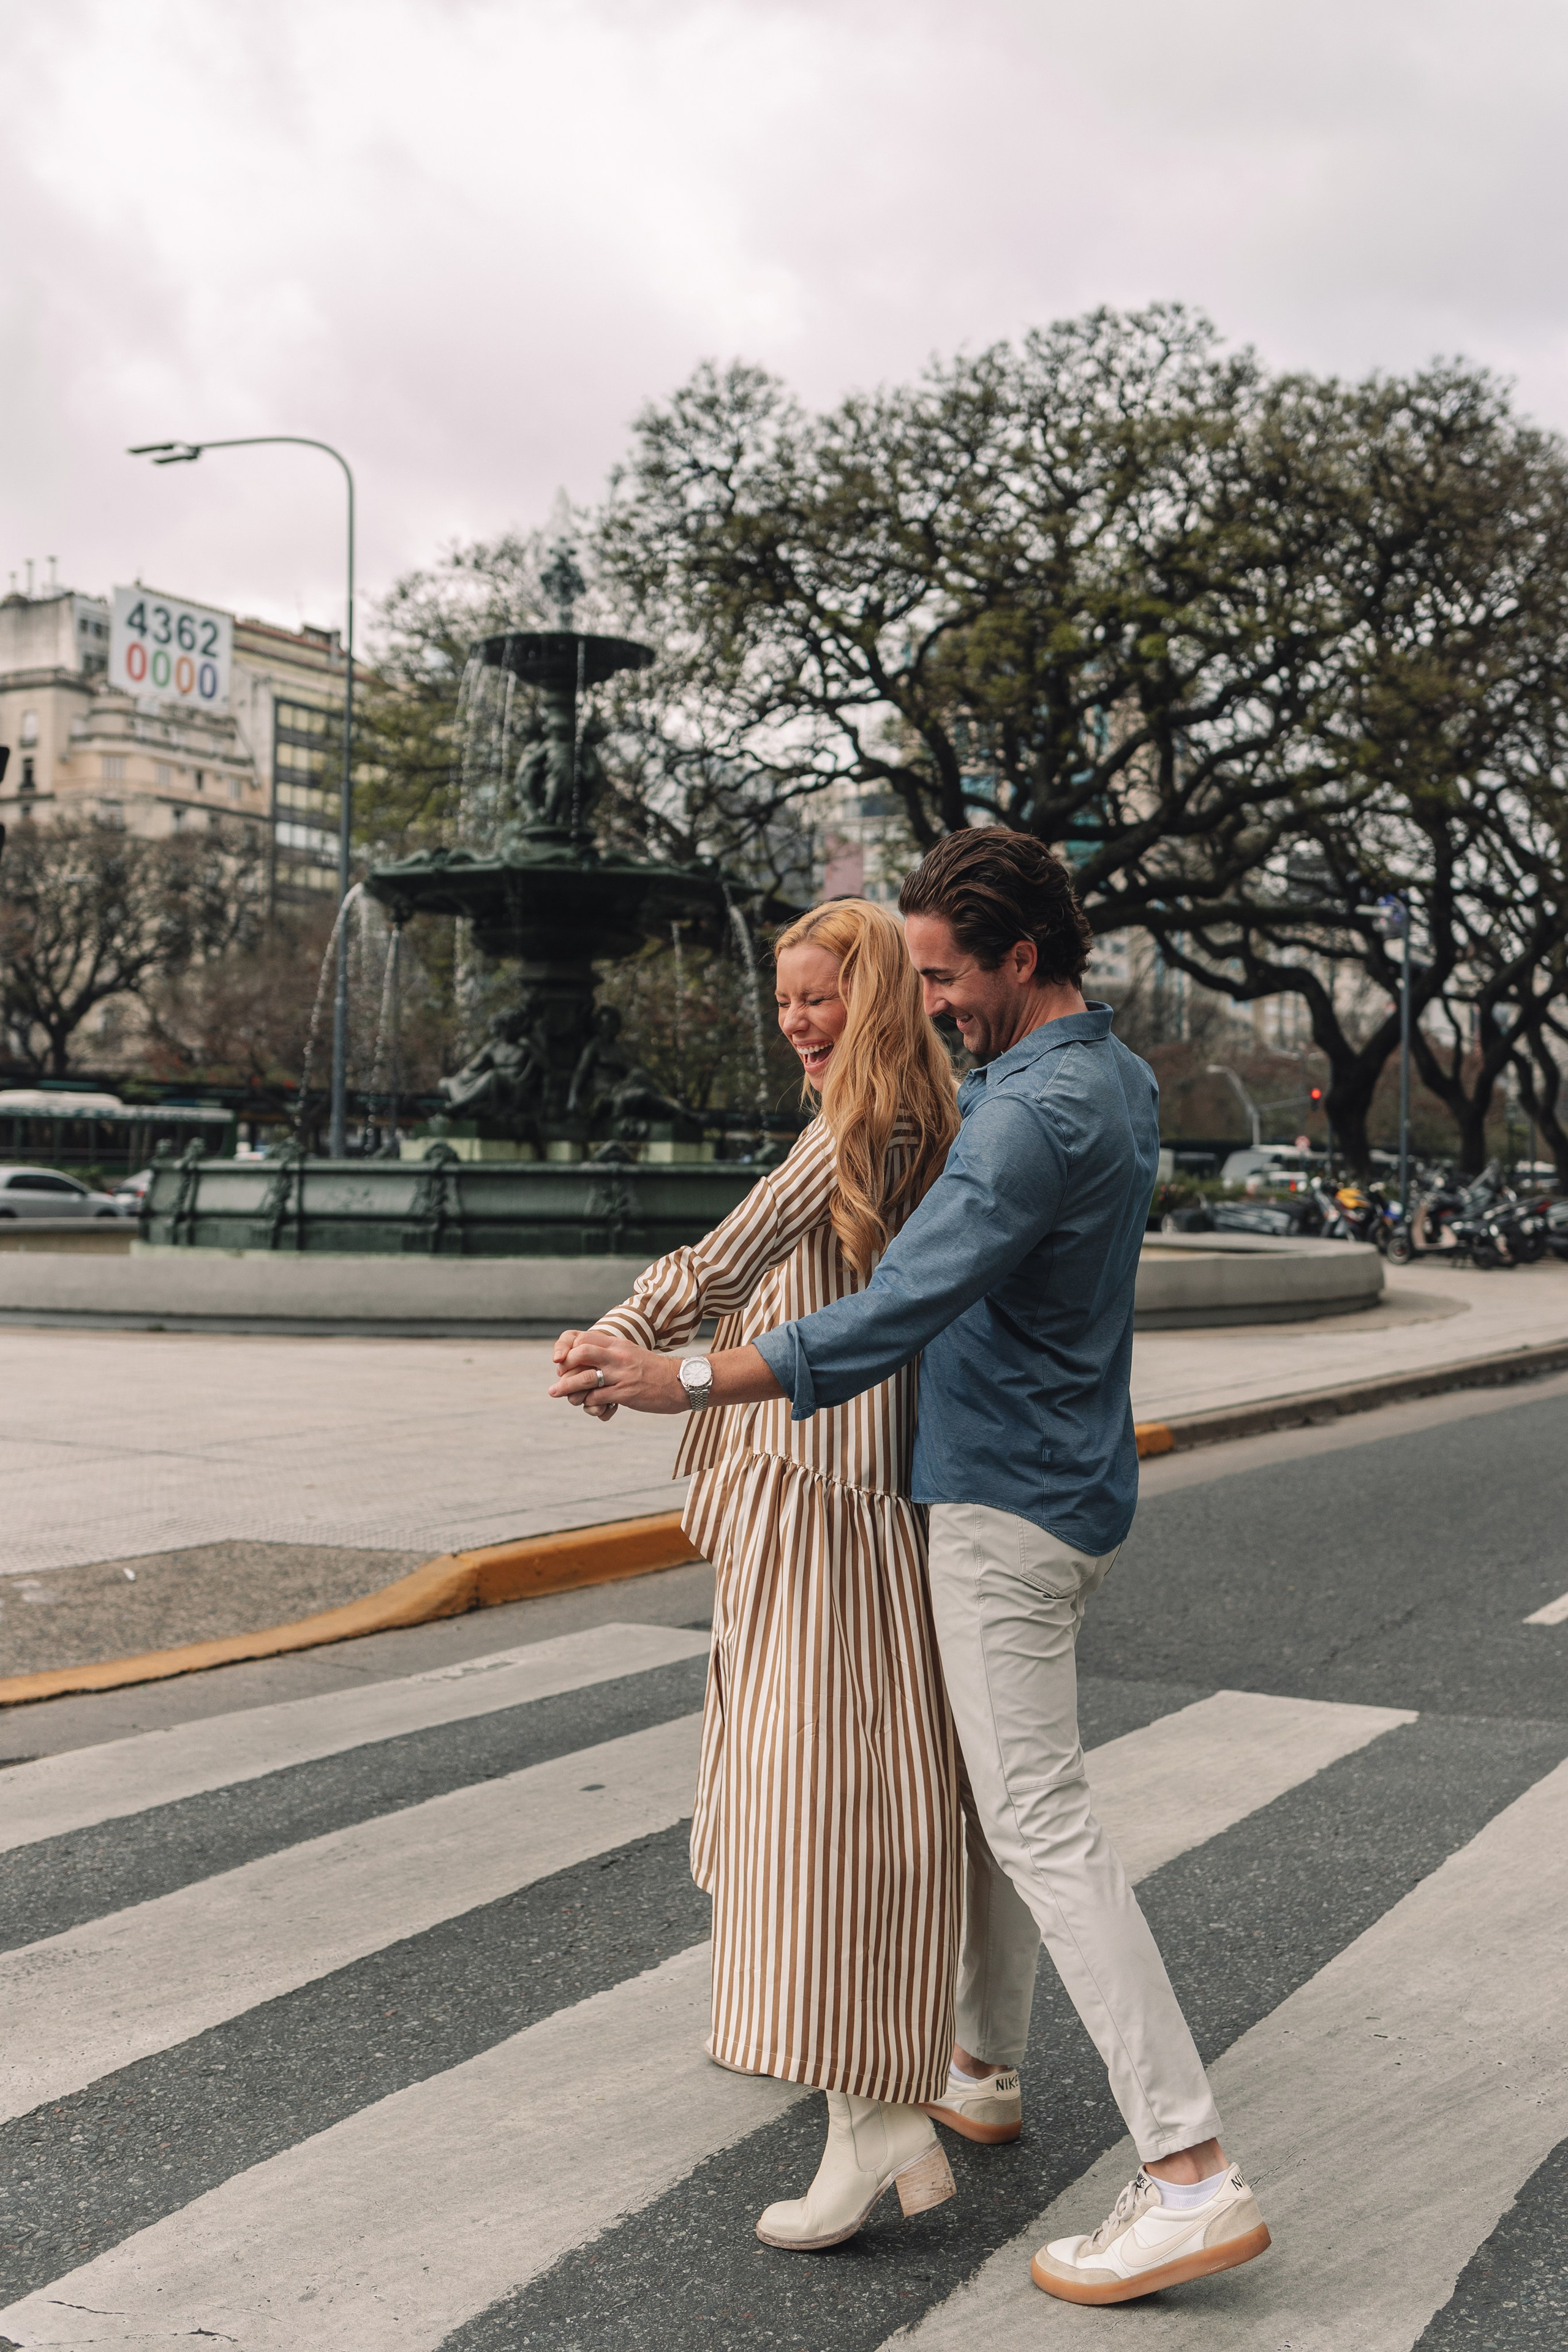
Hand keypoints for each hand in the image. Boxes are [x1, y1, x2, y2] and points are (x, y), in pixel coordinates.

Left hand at [548, 1328, 686, 1416]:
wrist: (681, 1382)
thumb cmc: (654, 1371)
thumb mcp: (631, 1354)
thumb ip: (611, 1353)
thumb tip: (587, 1357)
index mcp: (619, 1344)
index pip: (585, 1338)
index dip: (568, 1347)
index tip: (562, 1360)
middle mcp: (618, 1357)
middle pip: (581, 1352)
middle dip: (565, 1365)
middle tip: (558, 1375)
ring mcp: (621, 1375)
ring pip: (585, 1378)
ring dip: (566, 1387)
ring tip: (554, 1392)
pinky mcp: (626, 1393)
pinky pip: (597, 1398)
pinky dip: (588, 1403)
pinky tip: (589, 1406)